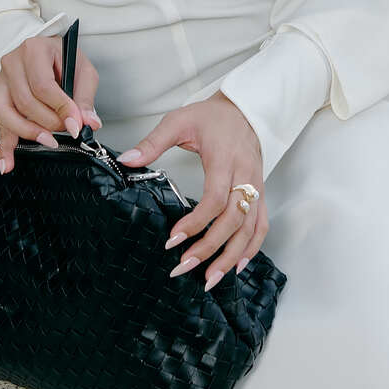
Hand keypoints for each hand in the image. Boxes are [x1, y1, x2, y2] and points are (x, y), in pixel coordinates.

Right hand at [0, 33, 101, 175]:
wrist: (43, 49)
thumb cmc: (61, 56)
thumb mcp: (81, 69)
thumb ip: (85, 97)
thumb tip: (89, 122)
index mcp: (34, 50)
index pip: (43, 86)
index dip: (60, 109)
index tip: (75, 125)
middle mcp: (13, 64)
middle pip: (25, 102)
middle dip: (48, 122)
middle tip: (66, 129)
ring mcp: (2, 80)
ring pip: (6, 113)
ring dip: (28, 132)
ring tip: (47, 141)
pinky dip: (4, 145)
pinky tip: (7, 162)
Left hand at [117, 95, 267, 290]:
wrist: (244, 109)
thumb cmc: (212, 116)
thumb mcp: (178, 120)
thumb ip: (153, 142)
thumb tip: (128, 160)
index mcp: (225, 160)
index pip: (215, 199)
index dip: (196, 223)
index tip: (173, 240)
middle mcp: (245, 176)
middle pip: (233, 220)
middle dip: (210, 248)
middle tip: (184, 266)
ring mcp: (256, 187)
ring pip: (249, 229)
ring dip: (231, 257)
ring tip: (210, 279)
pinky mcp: (260, 193)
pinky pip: (260, 225)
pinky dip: (251, 248)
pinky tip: (237, 265)